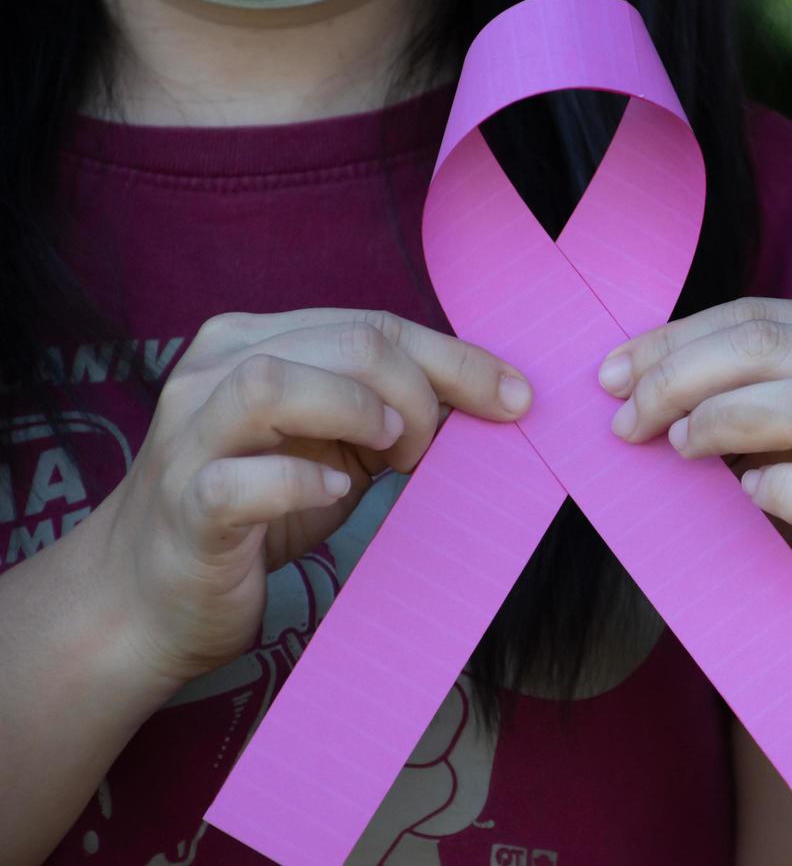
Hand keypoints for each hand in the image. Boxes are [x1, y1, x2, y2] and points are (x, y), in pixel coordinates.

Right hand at [94, 308, 531, 685]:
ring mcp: (191, 437)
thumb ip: (388, 409)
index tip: (514, 396)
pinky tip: (335, 493)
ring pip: (275, 381)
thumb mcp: (331, 444)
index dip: (456, 358)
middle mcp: (214, 373)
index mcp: (253, 341)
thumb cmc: (255, 506)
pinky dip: (300, 481)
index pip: (373, 324)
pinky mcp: (186, 506)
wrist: (151, 594)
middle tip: (428, 451)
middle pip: (344, 341)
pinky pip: (239, 480)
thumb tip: (488, 397)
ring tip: (391, 453)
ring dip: (358, 411)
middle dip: (419, 391)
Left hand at [598, 297, 791, 694]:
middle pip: (773, 347)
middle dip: (681, 377)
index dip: (675, 339)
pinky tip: (749, 497)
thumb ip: (743, 393)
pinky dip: (780, 491)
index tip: (613, 376)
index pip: (759, 316)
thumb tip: (632, 377)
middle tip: (628, 419)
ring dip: (721, 421)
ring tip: (679, 448)